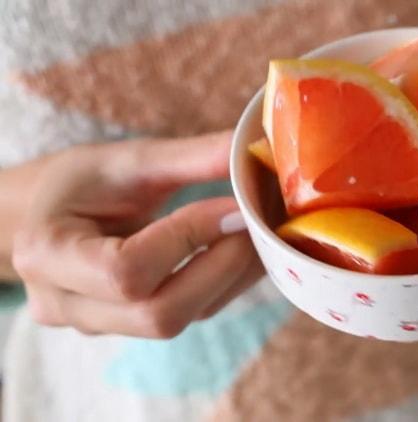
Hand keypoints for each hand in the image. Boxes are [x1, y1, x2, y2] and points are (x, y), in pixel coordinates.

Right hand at [12, 131, 261, 337]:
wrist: (47, 214)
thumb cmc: (80, 181)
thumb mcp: (127, 160)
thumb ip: (190, 157)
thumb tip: (251, 147)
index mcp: (48, 254)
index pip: (126, 270)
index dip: (189, 239)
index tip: (234, 206)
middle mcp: (66, 304)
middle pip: (159, 315)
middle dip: (220, 267)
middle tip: (254, 222)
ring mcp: (98, 324)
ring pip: (180, 320)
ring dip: (230, 278)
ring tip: (255, 233)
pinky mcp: (131, 327)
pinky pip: (186, 316)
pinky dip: (223, 285)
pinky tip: (242, 250)